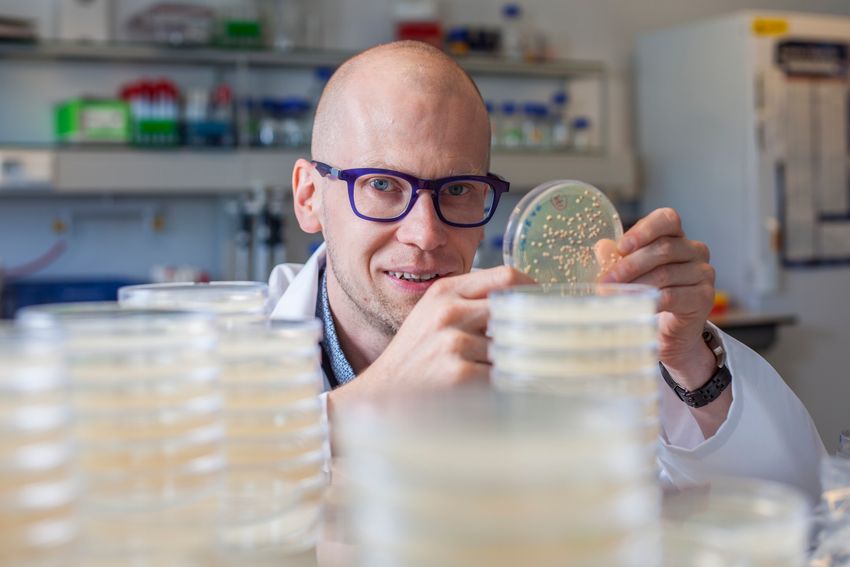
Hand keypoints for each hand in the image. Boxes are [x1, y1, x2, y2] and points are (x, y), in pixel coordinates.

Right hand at [328, 266, 533, 405]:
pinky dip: (507, 384)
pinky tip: (498, 391)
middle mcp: (449, 311)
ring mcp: (453, 343)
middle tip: (547, 337)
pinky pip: (503, 376)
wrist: (380, 396)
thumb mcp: (432, 316)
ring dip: (516, 362)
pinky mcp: (459, 374)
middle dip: (535, 324)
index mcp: (445, 292)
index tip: (546, 301)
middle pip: (515, 307)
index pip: (506, 275)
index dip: (533, 288)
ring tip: (508, 374)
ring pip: (512, 346)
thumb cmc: (412, 358)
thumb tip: (522, 301)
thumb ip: (470, 303)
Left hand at [599, 208, 715, 381]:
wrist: (670, 330)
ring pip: (666, 273)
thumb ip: (617, 258)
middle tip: (607, 280)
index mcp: (677, 237)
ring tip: (615, 294)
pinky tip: (636, 305)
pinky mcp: (704, 297)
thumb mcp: (631, 273)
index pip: (667, 220)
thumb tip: (602, 247)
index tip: (621, 247)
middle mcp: (695, 251)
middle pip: (663, 248)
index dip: (644, 230)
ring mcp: (703, 273)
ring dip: (636, 284)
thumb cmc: (651, 293)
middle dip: (630, 264)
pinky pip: (674, 296)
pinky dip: (651, 300)